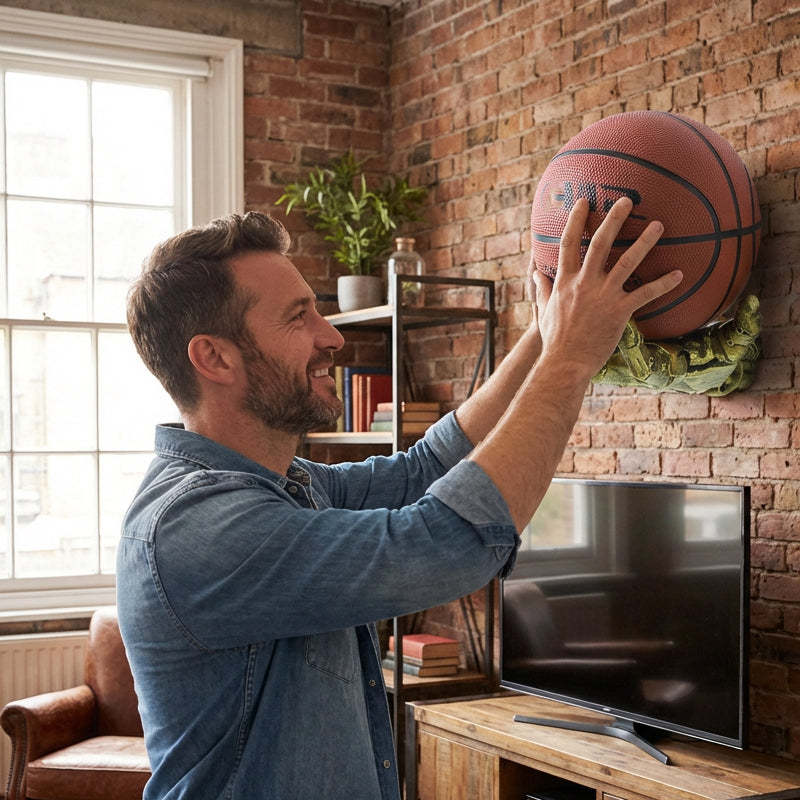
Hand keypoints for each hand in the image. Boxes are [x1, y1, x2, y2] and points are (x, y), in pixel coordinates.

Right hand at [532, 197, 682, 378]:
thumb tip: (536, 272)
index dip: (575, 220)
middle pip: (600, 244)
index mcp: (565, 281)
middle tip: (627, 200)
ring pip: (627, 263)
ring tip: (659, 225)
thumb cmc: (554, 339)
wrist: (564, 363)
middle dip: (613, 220)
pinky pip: (645, 294)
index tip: (583, 202)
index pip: (568, 243)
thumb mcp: (544, 311)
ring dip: (644, 242)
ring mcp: (603, 297)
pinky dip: (663, 284)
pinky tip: (679, 275)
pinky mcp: (619, 313)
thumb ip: (542, 288)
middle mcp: (584, 284)